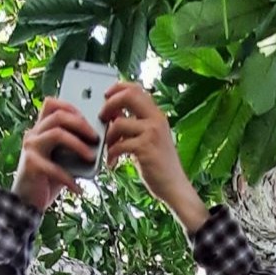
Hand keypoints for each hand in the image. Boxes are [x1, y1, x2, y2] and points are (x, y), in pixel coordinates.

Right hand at [10, 99, 97, 211]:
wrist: (27, 201)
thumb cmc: (49, 179)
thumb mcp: (64, 160)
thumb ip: (75, 147)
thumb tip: (99, 141)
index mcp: (41, 129)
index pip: (52, 104)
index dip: (72, 107)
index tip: (90, 118)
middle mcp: (33, 134)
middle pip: (58, 116)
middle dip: (81, 124)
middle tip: (96, 138)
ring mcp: (31, 148)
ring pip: (57, 134)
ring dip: (78, 145)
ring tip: (92, 158)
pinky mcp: (31, 164)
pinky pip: (54, 167)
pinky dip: (69, 179)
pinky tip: (78, 189)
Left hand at [99, 82, 207, 233]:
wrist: (174, 186)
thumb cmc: (159, 165)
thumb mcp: (148, 139)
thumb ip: (134, 124)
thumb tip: (113, 112)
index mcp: (157, 115)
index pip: (136, 89)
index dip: (118, 88)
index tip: (106, 95)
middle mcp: (156, 120)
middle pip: (128, 96)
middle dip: (109, 105)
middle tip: (101, 118)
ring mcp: (151, 133)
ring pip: (118, 123)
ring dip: (108, 137)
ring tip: (109, 149)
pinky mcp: (145, 148)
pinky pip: (118, 145)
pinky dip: (111, 155)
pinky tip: (112, 163)